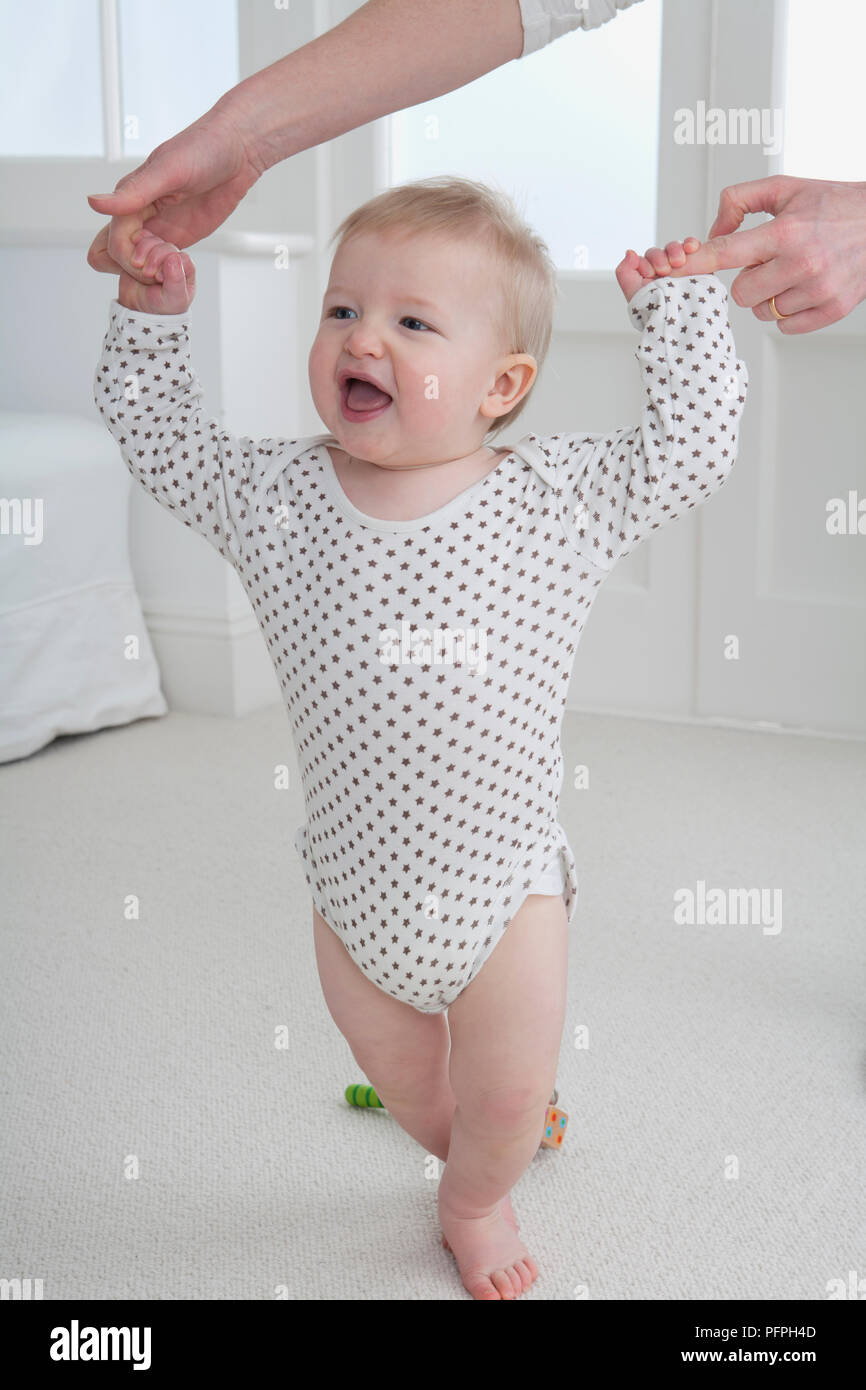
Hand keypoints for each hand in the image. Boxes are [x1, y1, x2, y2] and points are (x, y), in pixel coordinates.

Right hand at [86, 107, 261, 283]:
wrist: (236, 152)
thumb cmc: (202, 149)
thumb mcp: (168, 170)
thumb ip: (133, 193)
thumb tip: (93, 203)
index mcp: (130, 197)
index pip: (116, 242)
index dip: (129, 258)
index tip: (150, 261)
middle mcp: (140, 214)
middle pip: (123, 258)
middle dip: (141, 269)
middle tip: (167, 263)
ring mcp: (159, 227)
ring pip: (142, 263)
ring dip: (156, 272)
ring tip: (177, 262)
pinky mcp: (178, 236)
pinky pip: (163, 262)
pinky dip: (170, 270)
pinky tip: (184, 264)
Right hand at [117, 239, 195, 314]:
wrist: (137, 311)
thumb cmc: (161, 309)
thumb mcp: (173, 299)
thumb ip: (176, 280)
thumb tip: (174, 257)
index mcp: (185, 270)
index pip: (180, 256)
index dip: (168, 262)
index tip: (158, 277)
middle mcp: (173, 260)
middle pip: (166, 246)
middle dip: (154, 256)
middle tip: (146, 273)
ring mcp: (156, 255)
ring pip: (152, 241)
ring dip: (143, 250)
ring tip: (136, 265)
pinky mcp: (142, 252)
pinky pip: (139, 240)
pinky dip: (134, 243)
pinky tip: (131, 253)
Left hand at [615, 238, 701, 301]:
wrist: (681, 316)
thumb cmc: (656, 309)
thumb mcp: (634, 293)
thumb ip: (624, 272)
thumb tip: (630, 252)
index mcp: (649, 277)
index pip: (646, 259)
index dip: (647, 263)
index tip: (650, 274)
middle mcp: (664, 272)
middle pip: (659, 252)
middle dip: (659, 258)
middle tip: (664, 271)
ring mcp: (680, 268)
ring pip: (674, 247)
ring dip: (674, 250)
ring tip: (678, 262)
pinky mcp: (697, 265)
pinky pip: (692, 246)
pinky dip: (690, 243)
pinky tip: (690, 248)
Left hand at [655, 175, 865, 333]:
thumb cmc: (834, 203)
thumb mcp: (786, 187)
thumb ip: (740, 200)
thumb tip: (711, 232)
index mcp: (785, 231)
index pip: (725, 253)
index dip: (692, 265)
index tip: (667, 273)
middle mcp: (801, 263)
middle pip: (741, 292)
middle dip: (748, 279)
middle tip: (770, 261)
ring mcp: (818, 290)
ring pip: (763, 311)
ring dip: (769, 295)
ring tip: (793, 272)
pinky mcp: (832, 309)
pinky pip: (786, 325)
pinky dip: (789, 311)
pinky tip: (805, 288)